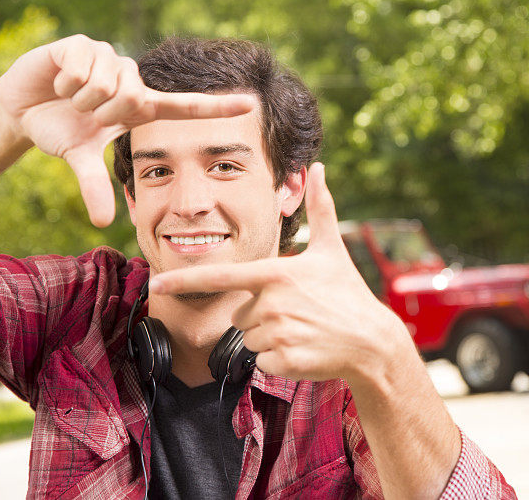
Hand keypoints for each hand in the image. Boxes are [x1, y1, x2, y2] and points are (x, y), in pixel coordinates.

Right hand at [0, 34, 252, 226]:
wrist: (22, 106)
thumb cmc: (60, 129)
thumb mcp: (79, 158)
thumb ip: (95, 186)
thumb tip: (103, 223)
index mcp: (142, 107)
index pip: (187, 107)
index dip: (217, 108)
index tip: (251, 105)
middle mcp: (132, 80)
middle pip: (132, 99)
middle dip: (102, 113)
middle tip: (83, 112)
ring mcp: (110, 58)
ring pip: (105, 85)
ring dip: (80, 98)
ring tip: (70, 96)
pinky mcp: (83, 44)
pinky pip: (81, 68)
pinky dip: (63, 80)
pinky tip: (58, 79)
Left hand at [149, 163, 413, 385]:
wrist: (372, 341)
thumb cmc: (348, 292)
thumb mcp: (331, 248)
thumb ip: (319, 207)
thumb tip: (317, 167)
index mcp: (276, 274)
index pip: (220, 277)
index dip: (184, 280)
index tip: (156, 284)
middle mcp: (272, 303)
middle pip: (239, 314)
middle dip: (261, 315)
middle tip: (296, 311)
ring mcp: (277, 333)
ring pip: (249, 339)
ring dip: (269, 337)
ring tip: (302, 329)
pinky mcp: (283, 360)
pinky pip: (261, 362)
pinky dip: (278, 359)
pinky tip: (304, 348)